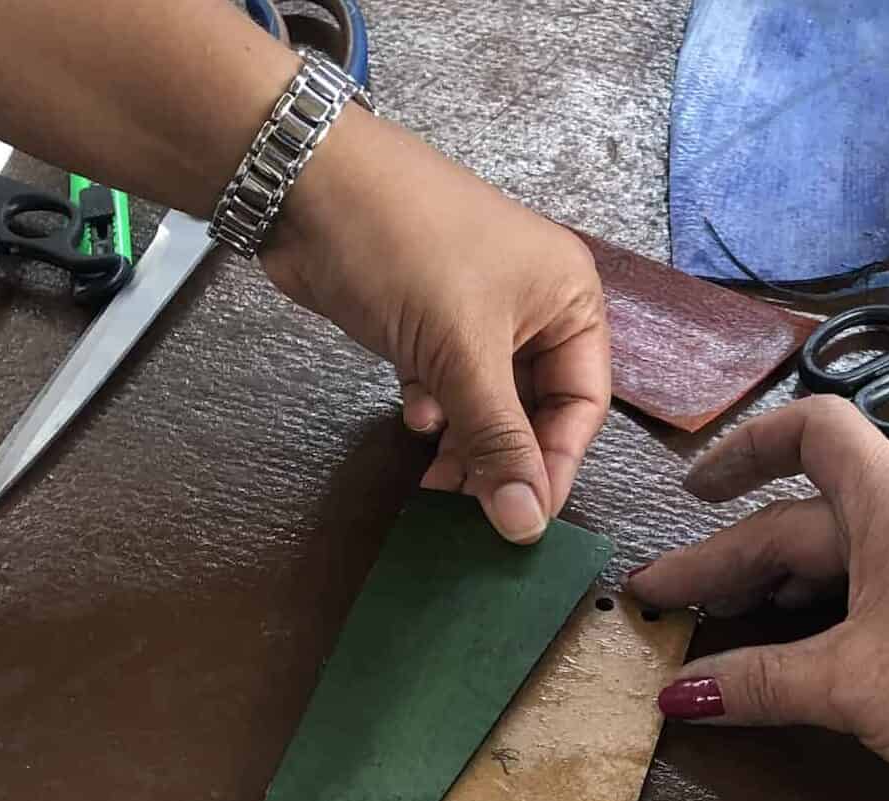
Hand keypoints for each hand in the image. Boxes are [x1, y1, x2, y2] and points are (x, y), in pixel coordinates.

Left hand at [265, 110, 610, 544]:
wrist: (306, 184)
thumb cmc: (405, 251)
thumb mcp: (461, 352)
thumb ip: (497, 441)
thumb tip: (526, 527)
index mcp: (569, 300)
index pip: (583, 405)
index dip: (556, 466)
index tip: (524, 521)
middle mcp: (535, 308)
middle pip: (536, 410)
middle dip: (503, 459)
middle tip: (468, 508)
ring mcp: (479, 315)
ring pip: (488, 404)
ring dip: (465, 443)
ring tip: (435, 479)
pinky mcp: (430, 323)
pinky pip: (449, 385)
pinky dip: (434, 410)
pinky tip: (412, 417)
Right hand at [630, 396, 888, 800]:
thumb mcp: (849, 686)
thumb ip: (756, 682)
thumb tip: (678, 695)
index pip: (812, 431)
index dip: (744, 449)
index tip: (695, 495)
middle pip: (802, 513)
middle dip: (726, 557)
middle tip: (664, 598)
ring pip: (833, 547)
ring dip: (767, 579)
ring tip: (712, 616)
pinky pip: (864, 574)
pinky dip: (813, 596)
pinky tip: (782, 632)